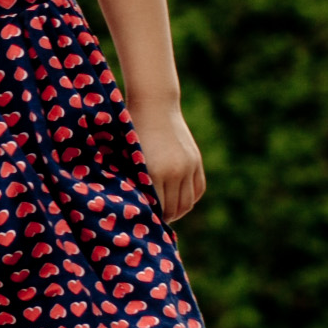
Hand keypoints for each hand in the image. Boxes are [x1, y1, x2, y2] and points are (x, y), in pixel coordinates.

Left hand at [131, 99, 205, 223]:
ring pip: (188, 202)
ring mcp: (189, 166)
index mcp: (154, 171)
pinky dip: (190, 199)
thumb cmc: (132, 130)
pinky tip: (179, 201)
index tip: (143, 222)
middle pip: (174, 209)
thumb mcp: (129, 156)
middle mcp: (175, 171)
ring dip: (178, 212)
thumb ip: (134, 180)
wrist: (155, 105)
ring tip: (166, 214)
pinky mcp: (196, 161)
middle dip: (164, 218)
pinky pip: (198, 189)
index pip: (156, 208)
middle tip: (153, 222)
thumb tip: (134, 206)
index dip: (150, 218)